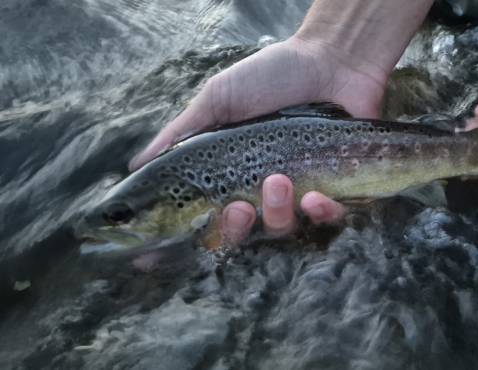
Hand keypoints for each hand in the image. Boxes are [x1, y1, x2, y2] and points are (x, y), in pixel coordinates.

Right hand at [130, 36, 386, 243]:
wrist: (333, 60)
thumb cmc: (274, 75)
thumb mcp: (219, 98)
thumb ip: (183, 133)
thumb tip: (135, 166)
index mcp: (228, 172)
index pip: (199, 216)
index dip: (177, 241)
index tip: (149, 261)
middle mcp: (258, 189)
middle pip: (238, 235)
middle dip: (233, 230)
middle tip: (238, 208)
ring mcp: (298, 192)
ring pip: (281, 229)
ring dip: (276, 212)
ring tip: (279, 180)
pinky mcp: (336, 189)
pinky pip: (326, 219)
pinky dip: (320, 213)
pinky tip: (317, 196)